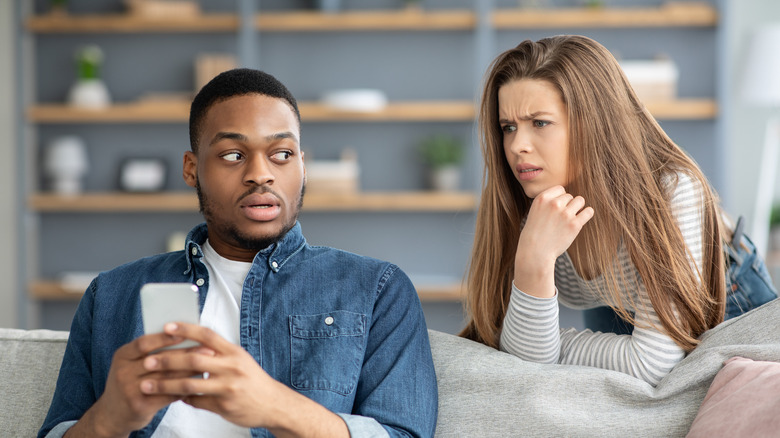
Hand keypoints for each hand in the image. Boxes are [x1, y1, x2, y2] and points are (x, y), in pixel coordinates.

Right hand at [66, 331, 196, 437]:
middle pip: (159, 359)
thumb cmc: (129, 382)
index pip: (144, 343)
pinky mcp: (139, 406)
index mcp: (122, 356)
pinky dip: (184, 388)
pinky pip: (167, 395)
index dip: (165, 337)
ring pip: (166, 378)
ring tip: (207, 366)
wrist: (111, 414)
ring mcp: (129, 390)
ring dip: (189, 371)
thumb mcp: (131, 363)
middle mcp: (123, 371)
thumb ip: (151, 351)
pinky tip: (197, 384)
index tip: (186, 332)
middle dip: (186, 354)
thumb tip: (184, 335)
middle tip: (208, 349)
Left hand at [140, 323, 348, 436]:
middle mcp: (232, 367)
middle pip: (194, 359)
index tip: (165, 327)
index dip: (185, 329)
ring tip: (147, 385)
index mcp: (233, 352)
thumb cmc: (253, 379)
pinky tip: (172, 397)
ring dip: (165, 385)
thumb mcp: (239, 359)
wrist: (273, 403)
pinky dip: (182, 399)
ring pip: (190, 385)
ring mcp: (228, 388)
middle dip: (168, 360)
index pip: (206, 335)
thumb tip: (192, 342)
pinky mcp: (224, 406)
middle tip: (148, 361)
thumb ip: (218, 352)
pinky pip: (197, 402)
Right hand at [514, 185, 593, 297]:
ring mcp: (565, 214)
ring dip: (577, 208)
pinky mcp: (575, 225)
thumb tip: (567, 195)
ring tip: (570, 218)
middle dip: (568, 205)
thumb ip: (548, 201)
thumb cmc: (535, 232)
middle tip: (561, 218)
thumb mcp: (535, 211)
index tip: (556, 209)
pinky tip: (581, 220)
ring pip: (580, 201)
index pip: (560, 189)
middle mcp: (554, 204)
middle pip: (570, 196)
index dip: (560, 198)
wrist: (535, 252)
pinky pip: (588, 212)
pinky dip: (586, 214)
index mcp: (542, 198)